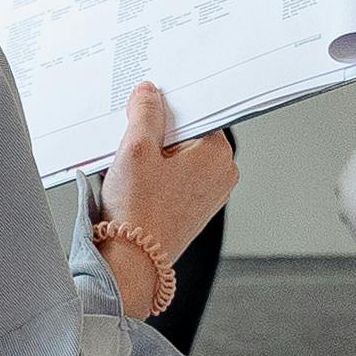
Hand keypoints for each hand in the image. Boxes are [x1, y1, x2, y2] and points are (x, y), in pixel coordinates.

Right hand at [100, 82, 237, 262]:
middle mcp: (222, 174)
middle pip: (187, 134)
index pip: (196, 112)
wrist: (133, 262)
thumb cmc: (139, 213)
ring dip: (155, 156)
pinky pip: (176, 178)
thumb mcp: (137, 149)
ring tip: (134, 170)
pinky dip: (157, 176)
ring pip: (179, 157)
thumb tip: (149, 93)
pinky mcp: (194, 209)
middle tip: (134, 144)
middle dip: (158, 134)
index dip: (167, 108)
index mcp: (218, 154)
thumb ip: (146, 113)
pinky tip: (137, 185)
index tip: (147, 108)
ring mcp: (210, 194)